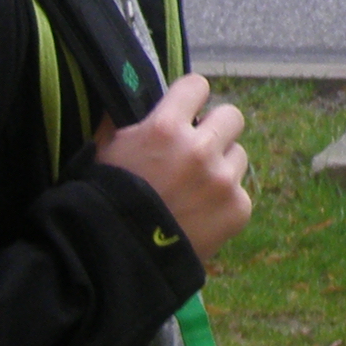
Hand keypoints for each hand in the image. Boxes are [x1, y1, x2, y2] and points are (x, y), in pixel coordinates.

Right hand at [94, 72, 251, 266]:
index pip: (197, 86)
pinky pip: (240, 192)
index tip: (186, 111)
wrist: (120, 260)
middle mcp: (200, 148)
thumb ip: (122, 119)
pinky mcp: (238, 209)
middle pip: (231, 116)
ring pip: (238, 155)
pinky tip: (201, 215)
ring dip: (221, 166)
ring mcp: (223, 180)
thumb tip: (129, 92)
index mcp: (166, 127)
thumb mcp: (105, 151)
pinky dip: (224, 201)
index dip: (190, 98)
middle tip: (197, 149)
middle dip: (214, 130)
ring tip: (195, 189)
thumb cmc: (106, 202)